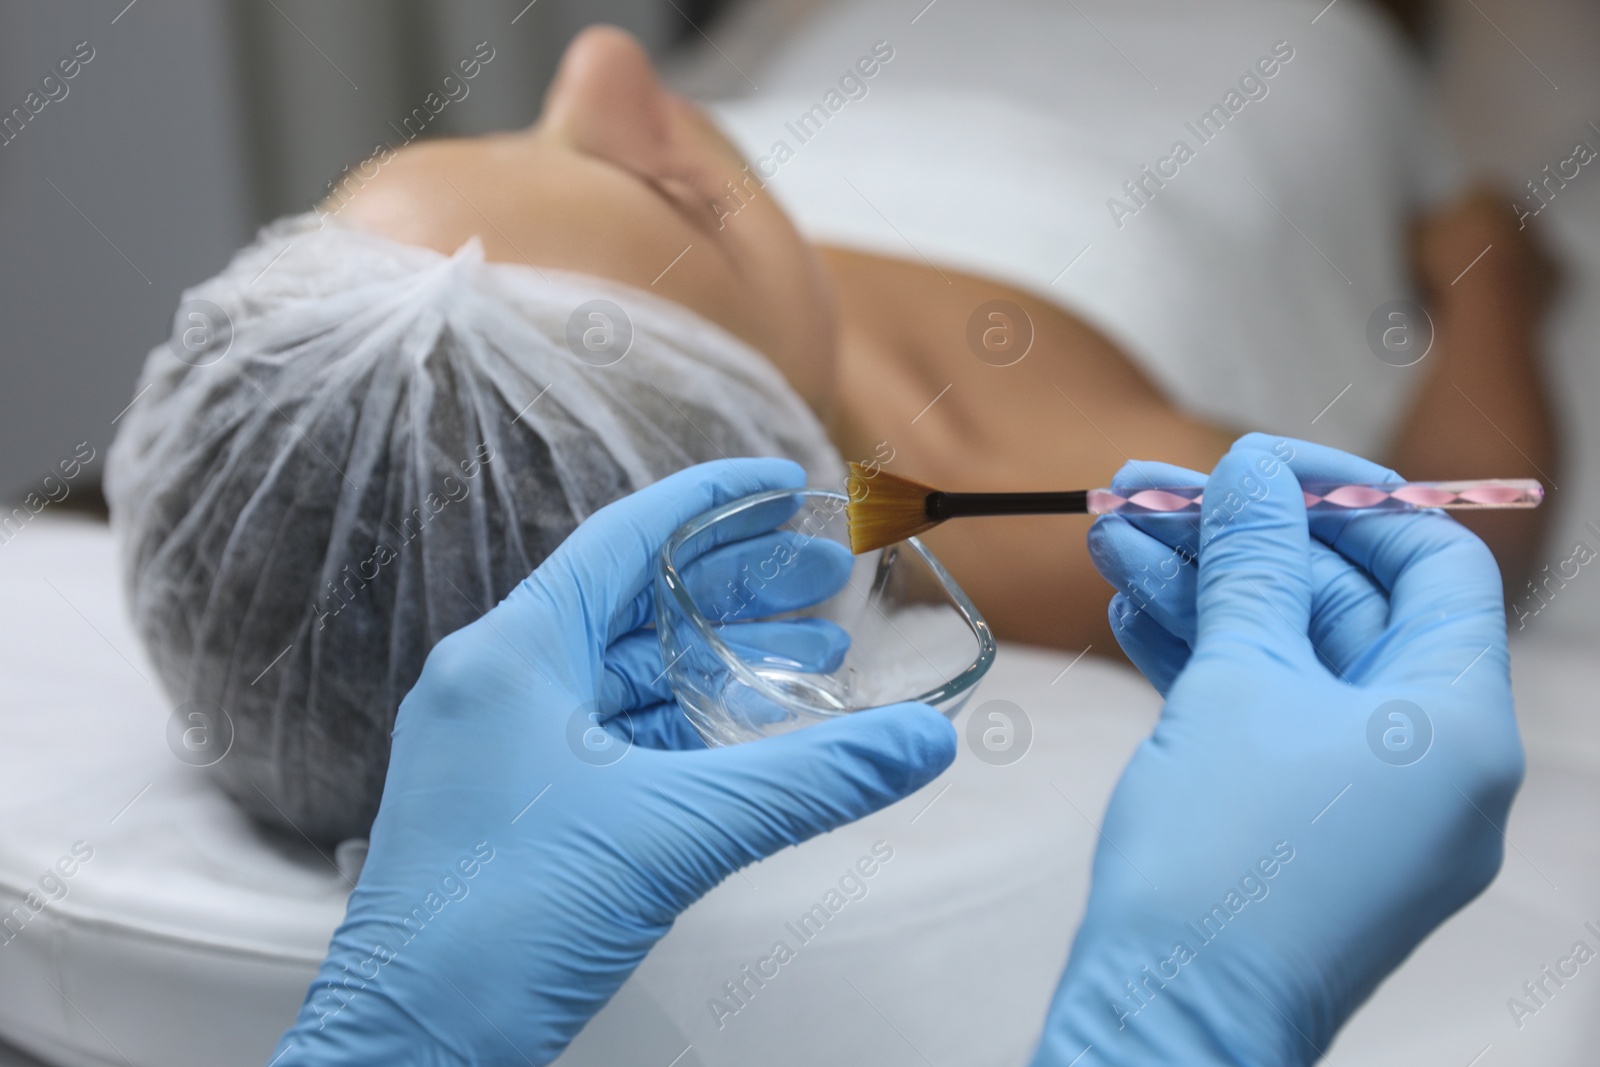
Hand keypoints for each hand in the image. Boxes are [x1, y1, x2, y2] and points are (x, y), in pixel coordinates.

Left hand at [271, 459, 955, 1065]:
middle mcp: (499, 683)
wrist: (411, 1052)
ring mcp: (501, 745)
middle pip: (638, 603)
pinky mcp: (515, 804)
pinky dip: (685, 723)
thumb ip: (808, 780)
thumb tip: (922, 742)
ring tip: (814, 649)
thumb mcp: (674, 836)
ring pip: (628, 673)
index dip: (713, 500)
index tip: (785, 483)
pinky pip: (615, 736)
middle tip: (832, 579)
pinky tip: (750, 729)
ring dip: (718, 659)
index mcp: (512, 653)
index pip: (626, 537)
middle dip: (740, 587)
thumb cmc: (500, 929)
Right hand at [1033, 434, 1522, 1064]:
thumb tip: (1254, 473)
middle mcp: (1433, 761)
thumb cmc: (1221, 866)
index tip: (1261, 468)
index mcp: (1458, 723)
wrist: (1171, 1017)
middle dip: (1237, 543)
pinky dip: (1202, 663)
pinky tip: (1131, 612)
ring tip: (1112, 538)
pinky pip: (1265, 719)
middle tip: (1144, 496)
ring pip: (1287, 661)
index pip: (1433, 566)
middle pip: (1341, 607)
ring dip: (1202, 595)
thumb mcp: (1237, 685)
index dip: (1348, 500)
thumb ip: (1253, 566)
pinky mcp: (1303, 827)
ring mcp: (1367, 799)